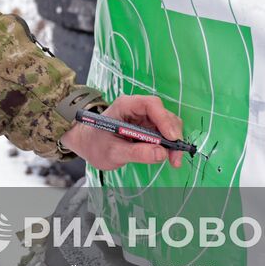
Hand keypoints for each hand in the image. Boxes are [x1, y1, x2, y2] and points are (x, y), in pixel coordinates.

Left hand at [59, 94, 185, 170]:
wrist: (89, 145)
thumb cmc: (95, 144)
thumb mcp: (113, 152)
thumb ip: (136, 153)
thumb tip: (161, 154)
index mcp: (125, 106)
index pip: (150, 104)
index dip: (164, 119)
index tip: (171, 138)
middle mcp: (137, 108)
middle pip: (163, 114)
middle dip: (172, 134)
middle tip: (175, 157)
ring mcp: (144, 117)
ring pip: (167, 123)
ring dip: (173, 141)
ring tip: (172, 160)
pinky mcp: (148, 127)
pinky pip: (164, 132)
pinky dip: (169, 144)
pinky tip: (168, 156)